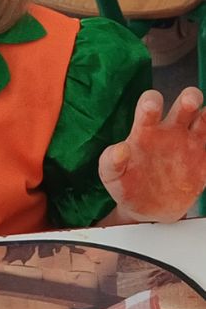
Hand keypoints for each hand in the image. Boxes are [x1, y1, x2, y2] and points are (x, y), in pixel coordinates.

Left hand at [99, 87, 205, 222]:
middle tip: (190, 101)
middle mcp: (170, 131)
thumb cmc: (126, 185)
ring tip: (205, 116)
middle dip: (189, 98)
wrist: (146, 210)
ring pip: (204, 120)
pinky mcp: (202, 162)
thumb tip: (120, 149)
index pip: (150, 106)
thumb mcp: (111, 176)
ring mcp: (189, 145)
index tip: (151, 107)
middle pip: (185, 105)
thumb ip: (111, 163)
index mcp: (145, 130)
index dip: (151, 102)